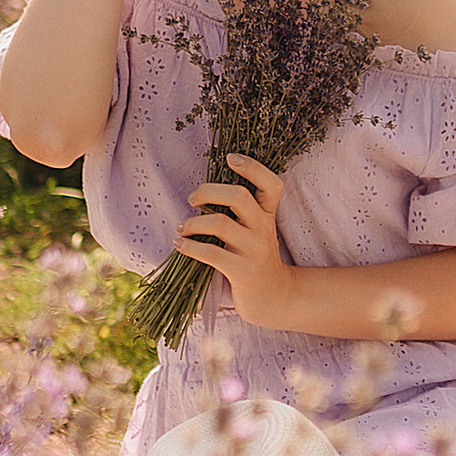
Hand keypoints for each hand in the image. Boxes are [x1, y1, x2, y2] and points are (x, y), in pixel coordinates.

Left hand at [175, 150, 302, 330]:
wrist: (275, 297)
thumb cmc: (256, 258)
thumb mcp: (257, 231)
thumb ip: (241, 212)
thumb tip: (202, 193)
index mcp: (268, 214)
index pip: (271, 183)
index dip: (252, 167)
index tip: (230, 158)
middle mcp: (264, 228)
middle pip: (238, 196)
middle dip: (208, 191)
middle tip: (192, 199)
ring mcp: (254, 250)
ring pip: (220, 223)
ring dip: (193, 223)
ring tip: (182, 229)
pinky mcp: (243, 272)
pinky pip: (211, 253)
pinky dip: (190, 247)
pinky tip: (180, 245)